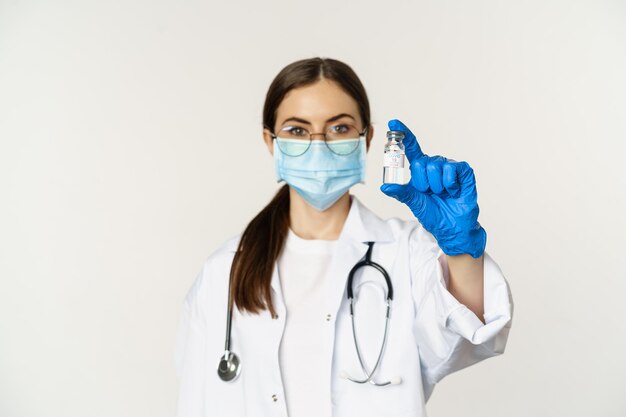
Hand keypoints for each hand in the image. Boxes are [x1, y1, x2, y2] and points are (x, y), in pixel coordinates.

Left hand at [380, 119, 485, 257]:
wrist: (451, 227)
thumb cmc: (433, 214)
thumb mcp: (413, 202)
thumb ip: (401, 192)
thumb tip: (384, 187)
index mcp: (421, 169)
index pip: (411, 147)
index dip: (403, 134)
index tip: (393, 122)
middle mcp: (434, 164)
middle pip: (421, 162)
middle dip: (423, 183)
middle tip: (431, 193)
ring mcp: (449, 166)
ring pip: (435, 166)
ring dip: (436, 185)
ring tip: (442, 194)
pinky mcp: (463, 170)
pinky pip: (452, 168)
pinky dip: (450, 183)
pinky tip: (453, 191)